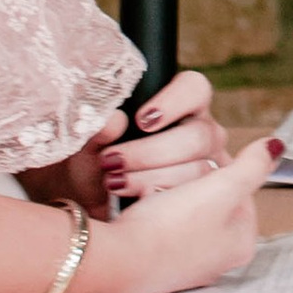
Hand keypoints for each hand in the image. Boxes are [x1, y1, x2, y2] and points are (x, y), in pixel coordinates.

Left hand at [44, 72, 230, 218]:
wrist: (90, 204)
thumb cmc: (92, 162)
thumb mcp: (84, 146)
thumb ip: (96, 129)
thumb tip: (115, 121)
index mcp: (179, 104)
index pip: (194, 87)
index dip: (173, 102)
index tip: (141, 121)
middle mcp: (201, 131)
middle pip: (200, 135)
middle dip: (152, 152)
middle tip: (112, 162)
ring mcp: (208, 165)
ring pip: (200, 170)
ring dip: (152, 179)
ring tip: (114, 184)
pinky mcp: (205, 197)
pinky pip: (196, 200)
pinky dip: (161, 199)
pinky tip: (135, 202)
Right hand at [71, 128, 280, 292]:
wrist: (117, 263)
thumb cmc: (172, 229)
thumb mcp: (221, 189)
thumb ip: (253, 165)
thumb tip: (277, 146)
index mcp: (242, 242)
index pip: (238, 185)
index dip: (216, 162)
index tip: (197, 152)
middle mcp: (218, 257)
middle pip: (209, 195)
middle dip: (187, 177)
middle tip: (170, 176)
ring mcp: (186, 262)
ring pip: (181, 204)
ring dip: (165, 189)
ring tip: (151, 191)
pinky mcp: (155, 261)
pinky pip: (157, 221)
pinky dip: (148, 207)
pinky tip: (138, 204)